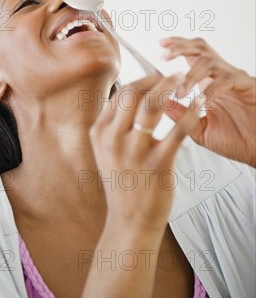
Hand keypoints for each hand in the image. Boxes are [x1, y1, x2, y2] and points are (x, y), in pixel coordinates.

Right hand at [89, 73, 199, 232]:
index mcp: (100, 132)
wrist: (129, 221)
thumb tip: (130, 95)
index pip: (121, 94)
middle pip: (134, 93)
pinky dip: (191, 112)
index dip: (143, 80)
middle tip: (174, 76)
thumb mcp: (105, 151)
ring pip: (153, 105)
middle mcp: (113, 138)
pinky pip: (178, 129)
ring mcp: (134, 151)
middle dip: (156, 78)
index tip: (157, 77)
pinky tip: (198, 104)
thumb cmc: (122, 183)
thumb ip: (113, 124)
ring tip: (185, 83)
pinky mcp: (158, 163)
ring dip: (172, 87)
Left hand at [160, 36, 255, 167]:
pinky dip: (211, 89)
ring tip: (180, 92)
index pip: (192, 55)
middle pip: (200, 48)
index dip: (177, 46)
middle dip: (180, 47)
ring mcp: (235, 79)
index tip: (161, 45)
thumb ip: (181, 116)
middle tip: (164, 55)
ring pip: (210, 62)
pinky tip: (201, 101)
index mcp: (210, 81)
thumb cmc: (236, 140)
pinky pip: (227, 79)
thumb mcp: (200, 129)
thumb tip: (161, 103)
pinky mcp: (248, 86)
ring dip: (191, 74)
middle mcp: (222, 75)